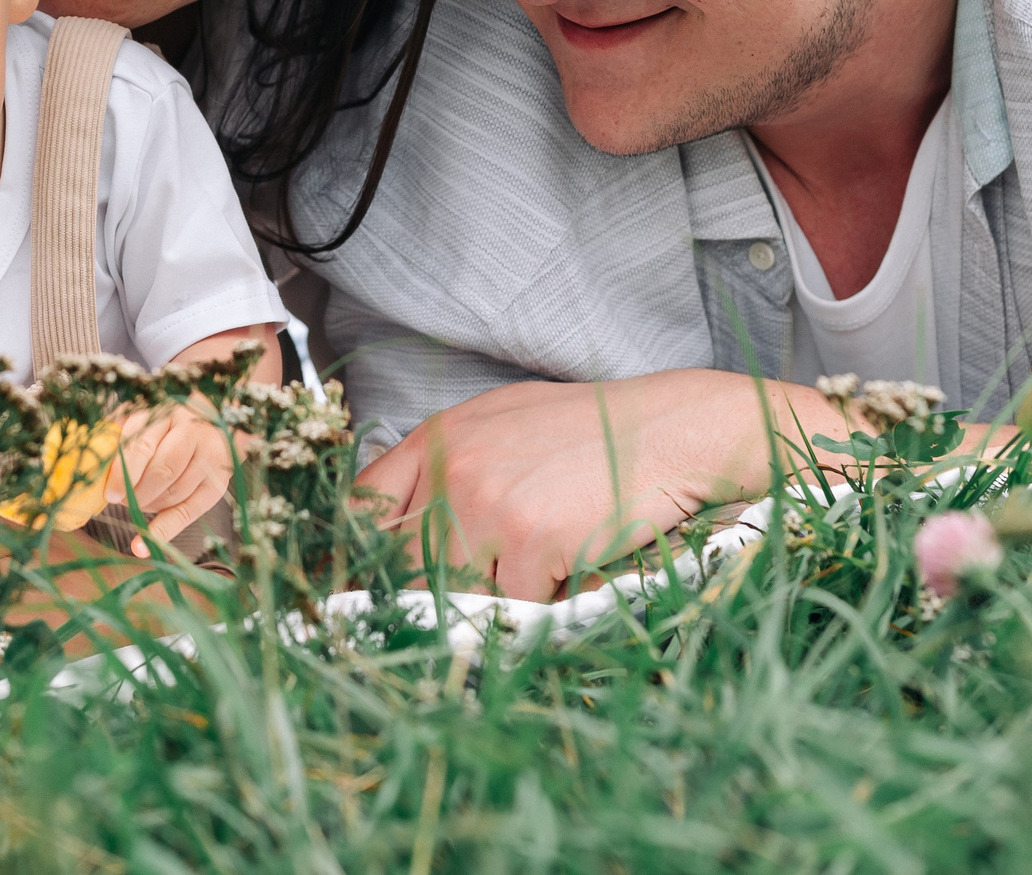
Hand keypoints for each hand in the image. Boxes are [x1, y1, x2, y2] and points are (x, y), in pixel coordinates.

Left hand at [104, 403, 235, 543]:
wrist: (218, 424)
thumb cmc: (168, 423)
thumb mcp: (144, 416)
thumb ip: (117, 430)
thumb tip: (83, 454)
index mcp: (167, 413)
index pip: (142, 445)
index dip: (124, 472)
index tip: (109, 493)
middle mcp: (192, 432)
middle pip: (163, 469)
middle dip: (136, 492)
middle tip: (120, 501)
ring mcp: (209, 459)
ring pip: (174, 491)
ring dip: (148, 505)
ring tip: (135, 505)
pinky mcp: (216, 485)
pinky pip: (188, 513)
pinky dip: (164, 532)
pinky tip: (143, 545)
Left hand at [352, 370, 838, 599]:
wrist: (670, 430)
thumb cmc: (590, 434)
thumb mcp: (501, 427)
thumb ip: (448, 470)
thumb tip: (398, 534)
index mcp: (438, 437)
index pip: (362, 505)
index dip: (361, 555)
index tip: (365, 589)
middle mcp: (451, 467)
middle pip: (405, 563)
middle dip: (432, 592)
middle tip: (476, 596)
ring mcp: (487, 504)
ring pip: (457, 592)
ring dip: (493, 599)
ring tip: (536, 571)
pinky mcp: (529, 541)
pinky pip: (513, 604)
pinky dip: (541, 601)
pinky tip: (572, 566)